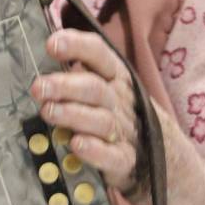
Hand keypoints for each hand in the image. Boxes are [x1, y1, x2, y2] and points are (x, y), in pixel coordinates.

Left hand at [31, 29, 140, 196]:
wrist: (167, 155)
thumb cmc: (119, 113)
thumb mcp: (105, 87)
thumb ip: (77, 72)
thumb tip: (43, 50)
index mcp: (115, 77)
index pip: (99, 54)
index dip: (77, 46)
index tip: (51, 44)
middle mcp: (121, 101)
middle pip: (95, 88)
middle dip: (65, 86)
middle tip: (38, 88)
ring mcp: (125, 131)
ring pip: (101, 120)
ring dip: (73, 115)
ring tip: (48, 112)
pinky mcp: (126, 160)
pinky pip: (113, 156)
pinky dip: (95, 151)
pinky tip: (77, 145)